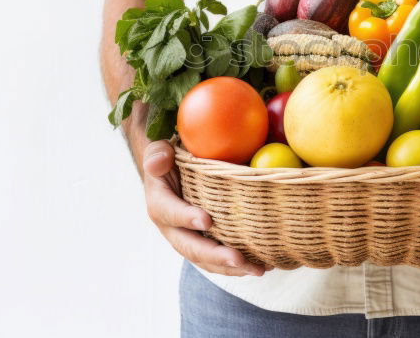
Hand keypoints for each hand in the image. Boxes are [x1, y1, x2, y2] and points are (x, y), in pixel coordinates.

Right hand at [142, 140, 265, 276]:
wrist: (174, 174)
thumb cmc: (171, 159)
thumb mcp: (160, 151)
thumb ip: (158, 154)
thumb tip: (158, 161)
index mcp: (159, 204)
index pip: (169, 212)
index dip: (186, 218)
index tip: (206, 220)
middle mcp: (172, 228)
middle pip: (190, 247)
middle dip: (214, 255)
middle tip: (238, 259)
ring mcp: (189, 239)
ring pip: (206, 260)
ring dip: (231, 268)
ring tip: (258, 269)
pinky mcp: (205, 244)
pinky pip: (218, 260)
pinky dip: (238, 266)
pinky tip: (262, 265)